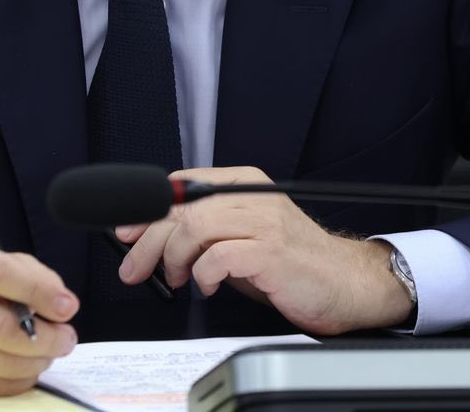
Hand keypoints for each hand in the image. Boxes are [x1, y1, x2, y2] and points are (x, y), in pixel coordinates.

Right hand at [0, 244, 78, 396]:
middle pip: (0, 328)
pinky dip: (19, 380)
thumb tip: (62, 306)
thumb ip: (35, 277)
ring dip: (36, 362)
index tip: (68, 307)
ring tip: (48, 351)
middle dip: (46, 338)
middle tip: (67, 339)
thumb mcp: (2, 263)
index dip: (39, 291)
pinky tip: (25, 366)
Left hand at [114, 166, 414, 335]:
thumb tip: (152, 235)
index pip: (181, 184)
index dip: (147, 208)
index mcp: (244, 182)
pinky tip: (206, 285)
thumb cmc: (289, 263)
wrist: (343, 282)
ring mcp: (264, 220)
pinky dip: (202, 274)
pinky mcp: (271, 251)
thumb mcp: (241, 236)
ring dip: (174, 259)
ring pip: (194, 227)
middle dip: (148, 241)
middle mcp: (253, 195)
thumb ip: (205, 229)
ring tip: (178, 279)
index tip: (126, 233)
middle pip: (181, 207)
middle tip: (134, 269)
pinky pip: (217, 257)